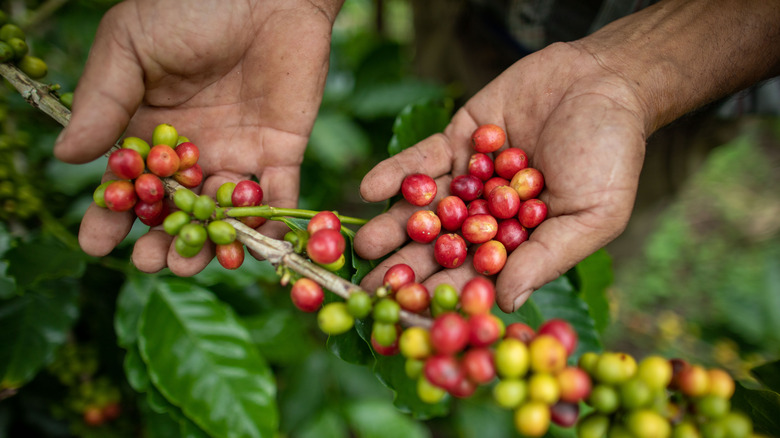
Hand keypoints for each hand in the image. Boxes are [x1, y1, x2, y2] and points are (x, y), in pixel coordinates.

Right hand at [54, 0, 340, 274]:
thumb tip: (66, 156)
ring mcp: (236, 152)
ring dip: (208, 245)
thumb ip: (103, 100)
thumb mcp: (130, 47)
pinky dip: (269, 226)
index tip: (96, 244)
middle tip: (151, 262)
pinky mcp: (280, 150)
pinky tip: (255, 249)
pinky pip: (276, 196)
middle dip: (161, 240)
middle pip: (174, 209)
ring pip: (220, 214)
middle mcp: (192, 150)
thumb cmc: (189, 8)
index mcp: (150, 129)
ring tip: (190, 263)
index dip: (110, 214)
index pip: (127, 182)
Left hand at [353, 42, 646, 312]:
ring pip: (423, 207)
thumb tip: (505, 303)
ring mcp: (467, 178)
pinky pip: (420, 160)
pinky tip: (369, 189)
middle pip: (439, 246)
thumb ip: (547, 257)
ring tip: (363, 242)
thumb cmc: (611, 156)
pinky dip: (395, 174)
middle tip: (369, 287)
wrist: (605, 82)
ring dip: (392, 225)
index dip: (444, 291)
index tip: (412, 311)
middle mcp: (485, 214)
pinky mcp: (455, 140)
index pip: (475, 273)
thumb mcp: (591, 215)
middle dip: (406, 266)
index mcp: (517, 241)